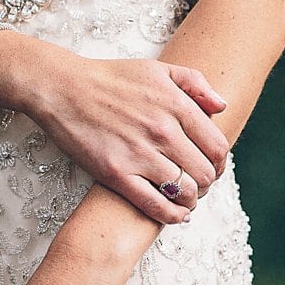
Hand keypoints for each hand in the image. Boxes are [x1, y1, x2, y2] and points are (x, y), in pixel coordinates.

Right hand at [20, 49, 230, 225]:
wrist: (62, 88)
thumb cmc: (110, 78)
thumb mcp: (157, 68)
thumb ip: (195, 83)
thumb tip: (221, 107)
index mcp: (176, 105)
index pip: (218, 147)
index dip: (220, 163)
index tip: (212, 167)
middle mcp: (162, 131)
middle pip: (206, 173)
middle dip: (207, 183)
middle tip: (197, 184)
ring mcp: (139, 154)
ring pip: (186, 191)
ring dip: (191, 200)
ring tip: (185, 197)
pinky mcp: (117, 174)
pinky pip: (155, 205)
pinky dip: (172, 215)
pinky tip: (176, 214)